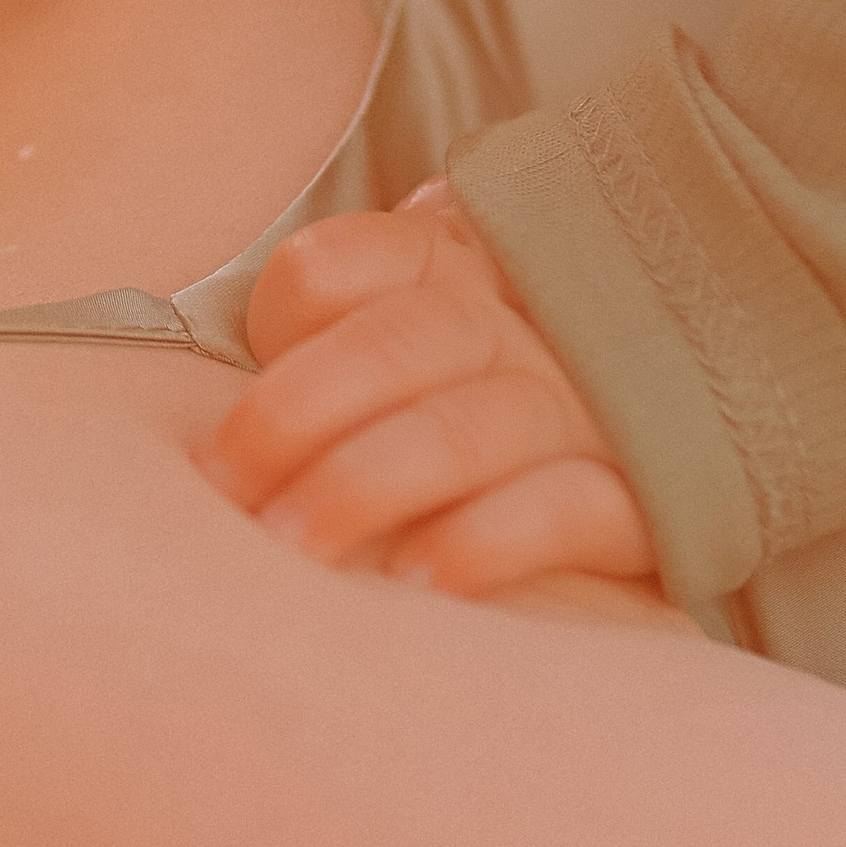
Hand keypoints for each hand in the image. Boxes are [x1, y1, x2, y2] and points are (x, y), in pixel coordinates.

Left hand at [197, 180, 662, 600]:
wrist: (648, 448)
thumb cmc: (456, 412)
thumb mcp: (391, 351)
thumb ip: (314, 350)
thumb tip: (197, 424)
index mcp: (440, 265)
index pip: (343, 262)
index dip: (280, 320)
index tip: (220, 428)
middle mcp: (514, 324)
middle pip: (403, 339)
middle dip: (301, 413)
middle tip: (230, 498)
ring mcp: (586, 403)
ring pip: (472, 424)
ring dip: (374, 482)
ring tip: (299, 550)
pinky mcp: (645, 496)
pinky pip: (573, 507)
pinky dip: (493, 539)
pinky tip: (422, 584)